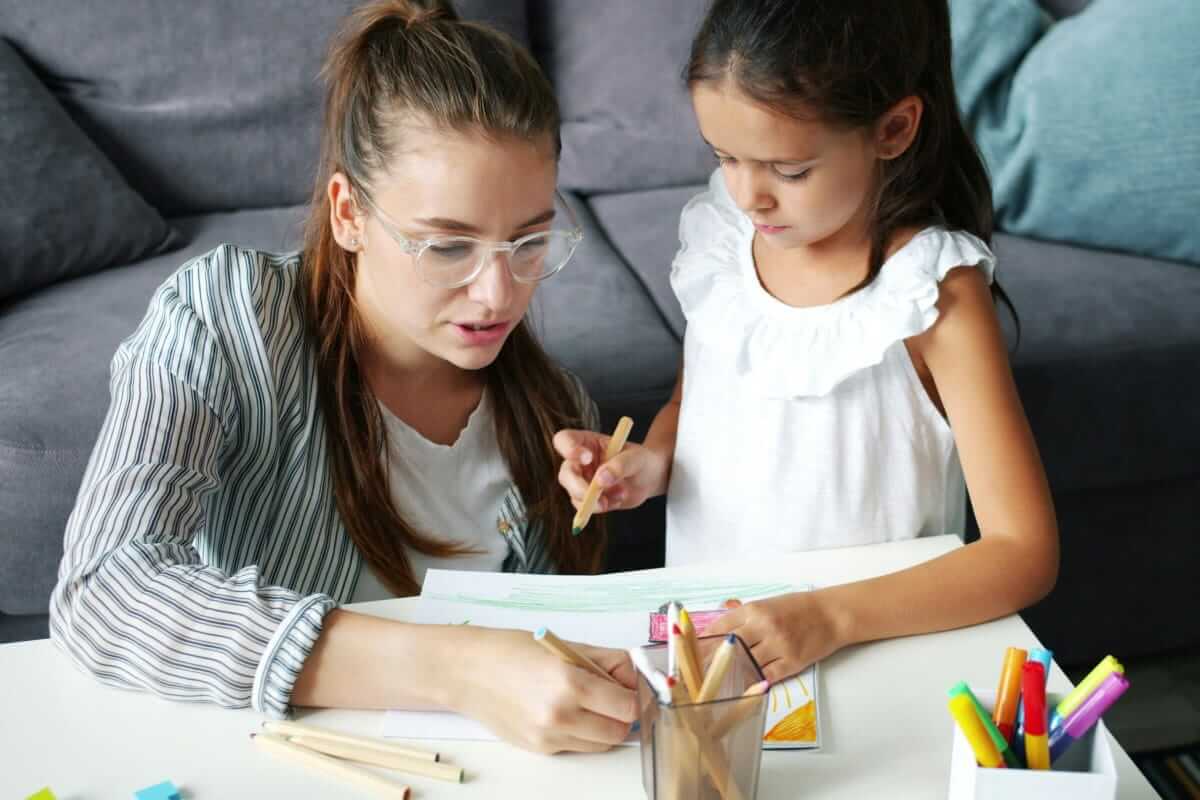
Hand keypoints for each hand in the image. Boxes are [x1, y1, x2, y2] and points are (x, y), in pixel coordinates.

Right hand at [449, 627, 637, 753]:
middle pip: (618, 731)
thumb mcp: (566, 646)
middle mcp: (560, 716)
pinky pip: (576, 747)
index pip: (628, 707)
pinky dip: (579, 732)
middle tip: (611, 695)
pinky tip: (562, 710)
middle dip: (621, 715)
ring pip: (600, 744)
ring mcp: (548, 738)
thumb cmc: (512, 651)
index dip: (634, 697)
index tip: (630, 688)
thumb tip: (638, 677)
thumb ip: (608, 663)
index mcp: (570, 684)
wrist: (466, 671)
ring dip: (602, 726)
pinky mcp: (538, 749)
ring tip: (584, 701)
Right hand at [554, 429, 668, 513]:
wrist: (650, 477)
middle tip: (596, 493)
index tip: (587, 458)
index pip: (564, 440)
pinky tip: (618, 499)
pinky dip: (601, 507)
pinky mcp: (589, 499)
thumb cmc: (642, 460)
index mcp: (586, 442)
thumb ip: (620, 465)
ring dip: (594, 500)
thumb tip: (601, 480)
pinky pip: (585, 507)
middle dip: (578, 485)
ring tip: (620, 493)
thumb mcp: (636, 458)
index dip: (568, 449)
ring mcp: (583, 481)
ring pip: (573, 493)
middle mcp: (580, 462)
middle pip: (565, 472)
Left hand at [705, 593, 845, 683]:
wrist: (830, 614)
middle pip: (729, 648)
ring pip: (746, 665)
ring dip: (733, 673)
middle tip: (699, 672)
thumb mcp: (766, 604)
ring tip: (718, 682)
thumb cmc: (797, 608)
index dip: (703, 642)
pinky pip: (765, 677)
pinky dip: (754, 681)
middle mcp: (764, 627)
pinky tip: (745, 685)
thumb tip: (716, 630)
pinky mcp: (791, 663)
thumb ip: (742, 616)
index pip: (720, 627)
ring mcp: (778, 646)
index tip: (691, 652)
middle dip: (712, 661)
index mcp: (754, 610)